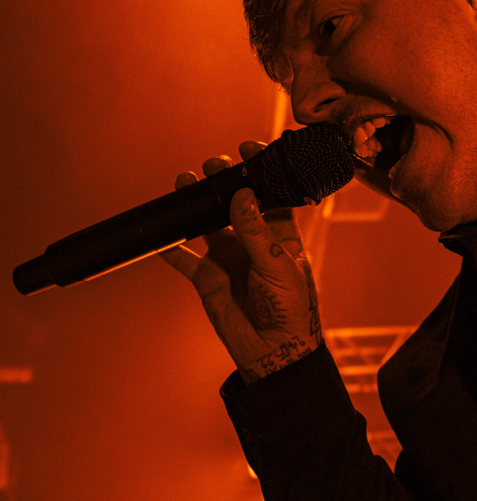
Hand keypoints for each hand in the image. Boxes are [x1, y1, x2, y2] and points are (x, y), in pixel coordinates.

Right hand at [160, 141, 321, 382]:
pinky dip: (170, 245)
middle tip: (213, 165)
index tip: (249, 149)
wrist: (274, 351)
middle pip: (235, 202)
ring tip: (184, 182)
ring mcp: (229, 257)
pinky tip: (160, 234)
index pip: (271, 193)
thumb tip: (242, 195)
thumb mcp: (279, 266)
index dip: (261, 171)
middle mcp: (253, 241)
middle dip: (224, 180)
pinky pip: (184, 257)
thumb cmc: (292, 309)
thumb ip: (257, 232)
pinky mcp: (208, 277)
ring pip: (208, 222)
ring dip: (196, 202)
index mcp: (281, 234)